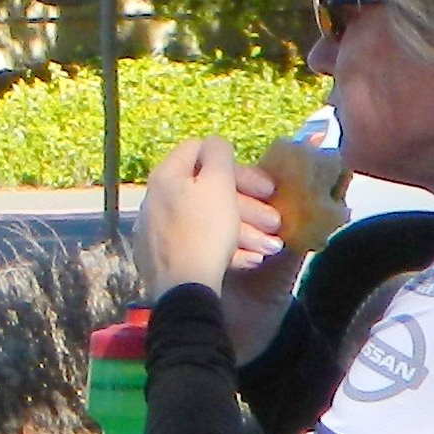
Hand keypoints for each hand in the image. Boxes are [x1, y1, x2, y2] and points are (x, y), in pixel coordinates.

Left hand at [139, 137, 299, 359]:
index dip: (236, 165)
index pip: (199, 152)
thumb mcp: (218, 184)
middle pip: (207, 192)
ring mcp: (159, 231)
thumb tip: (214, 144)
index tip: (264, 185)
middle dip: (248, 206)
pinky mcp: (165, 258)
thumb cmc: (205, 230)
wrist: (185, 289)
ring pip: (208, 221)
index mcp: (166, 177)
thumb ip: (218, 156)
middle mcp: (157, 200)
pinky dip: (226, 249)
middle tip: (275, 221)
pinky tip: (250, 260)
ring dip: (245, 231)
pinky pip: (200, 244)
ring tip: (271, 247)